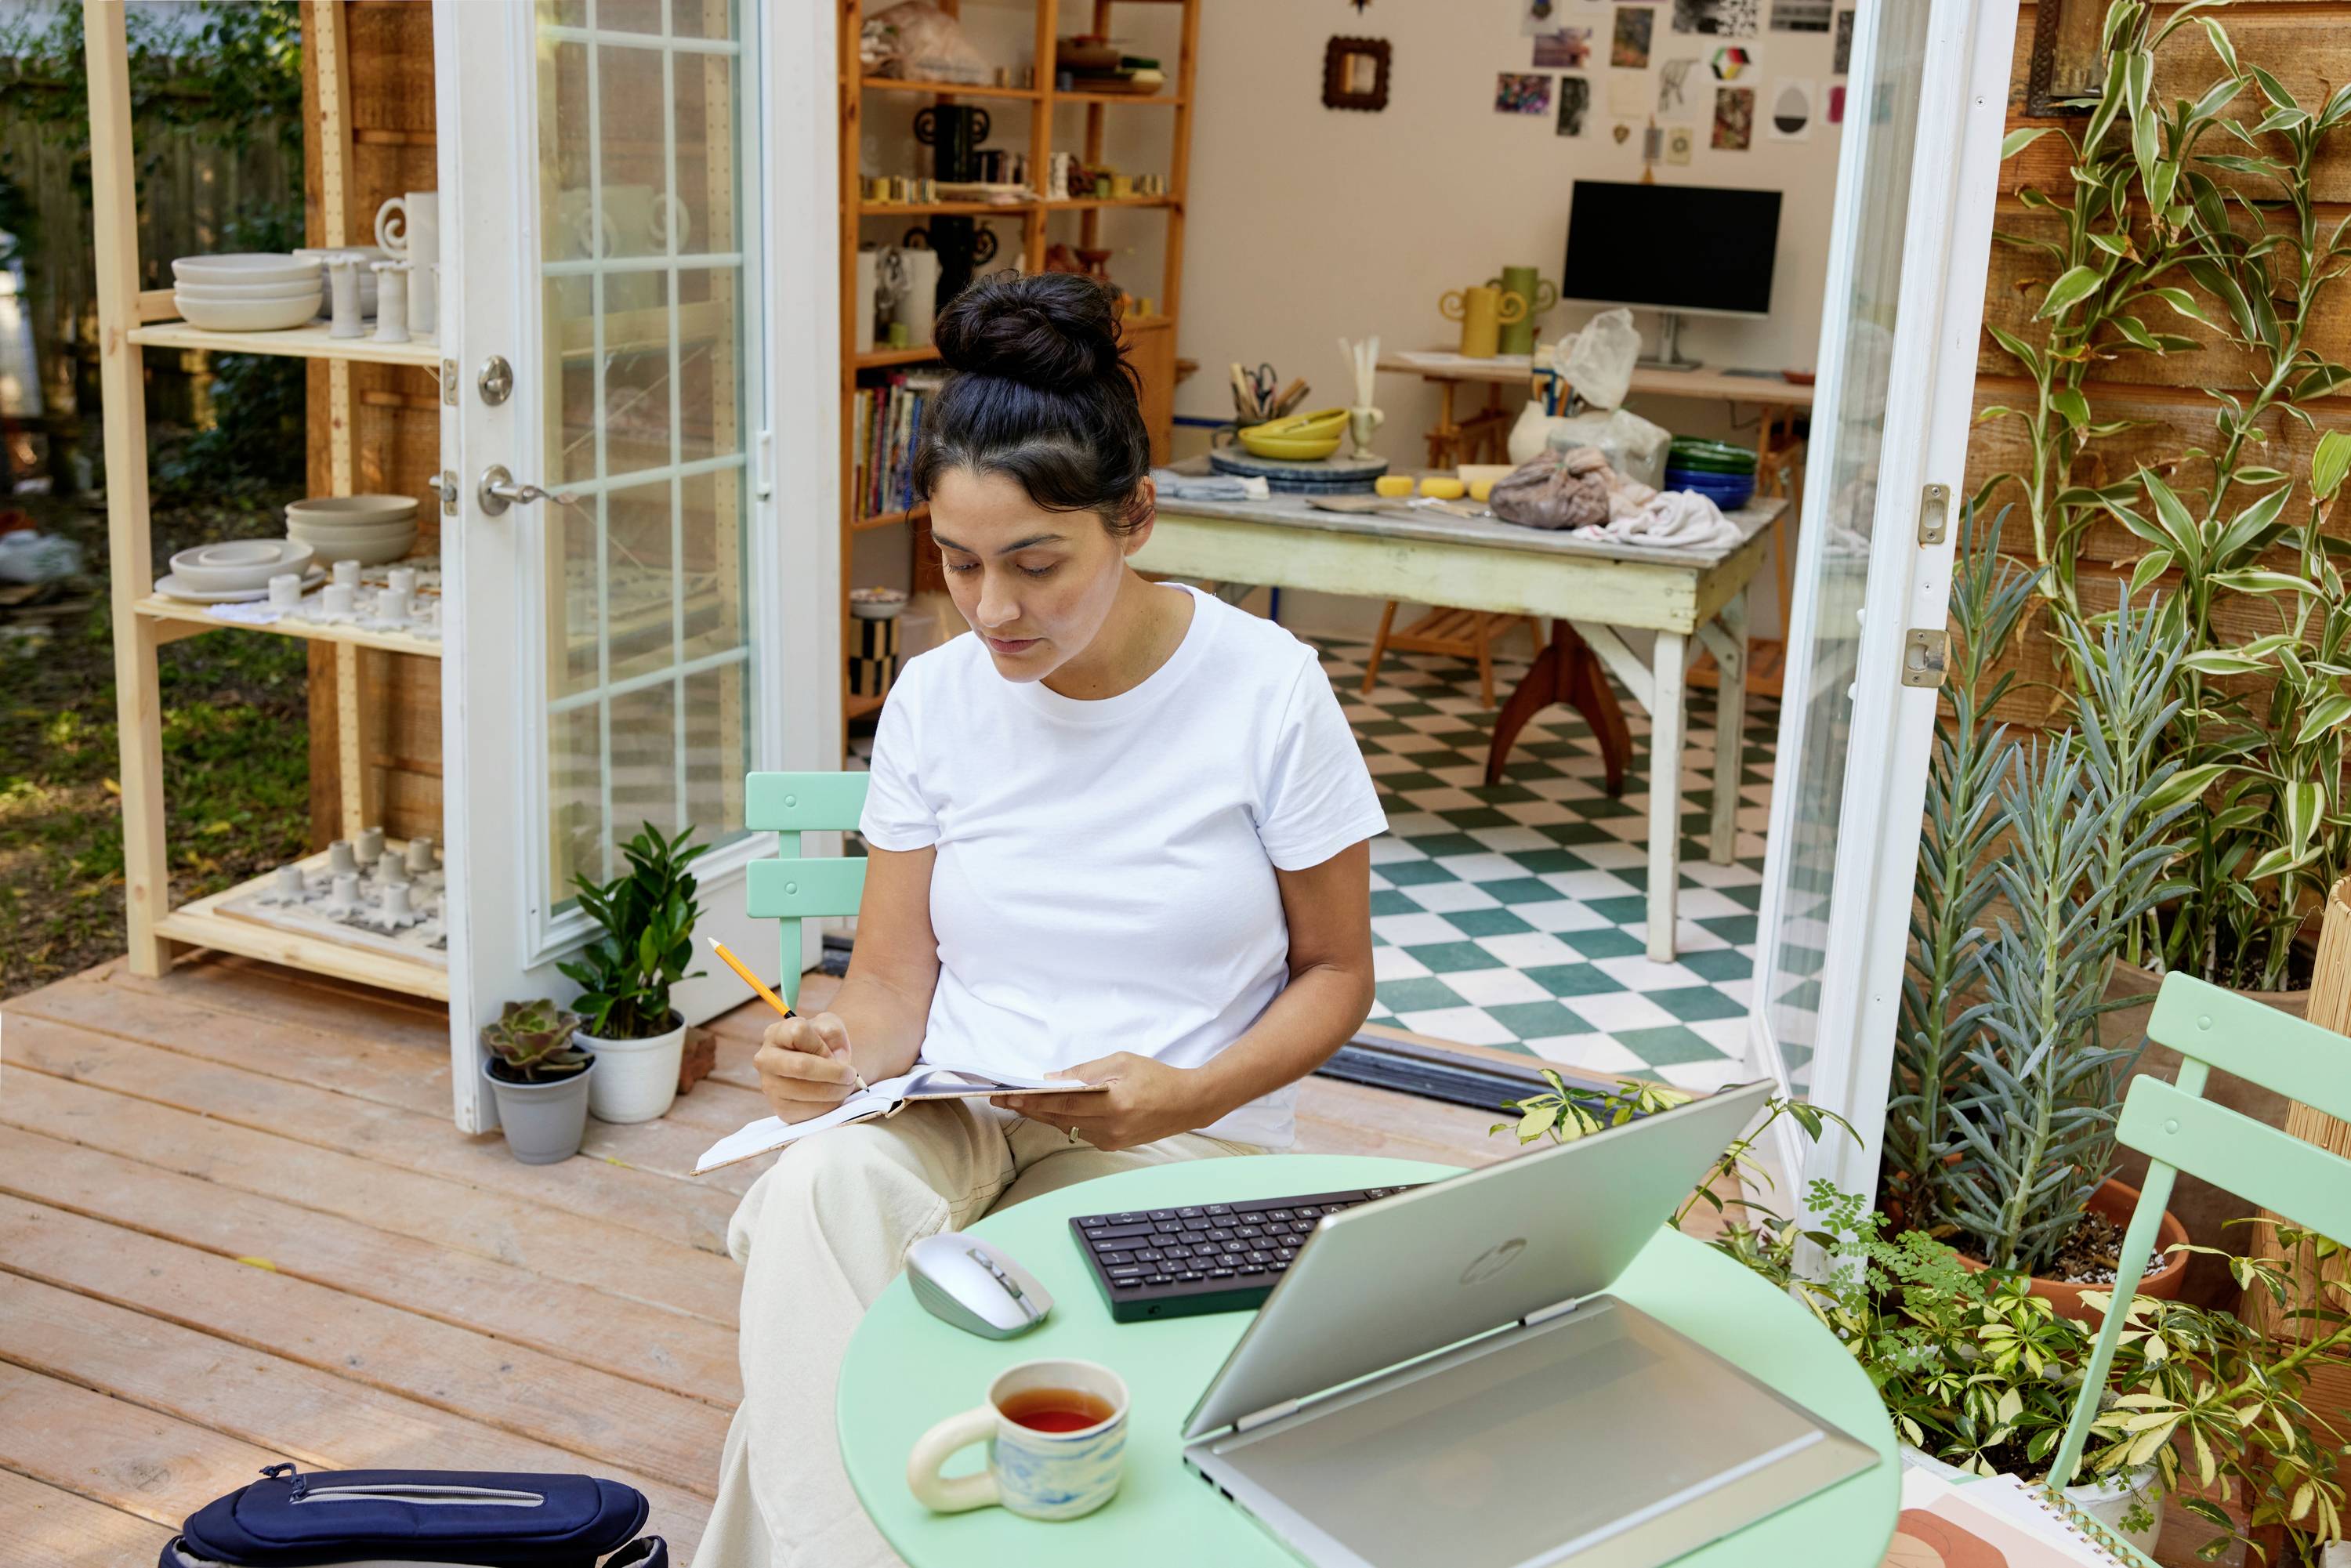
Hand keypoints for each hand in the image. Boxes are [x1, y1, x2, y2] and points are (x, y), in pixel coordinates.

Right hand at [753, 1012, 859, 1122]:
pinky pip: (811, 1110)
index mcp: (776, 1034)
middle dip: (834, 1072)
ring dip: (836, 1090)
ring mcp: (770, 1087)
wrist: (818, 1070)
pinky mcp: (782, 1109)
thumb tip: (833, 1059)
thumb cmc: (822, 1044)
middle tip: (851, 1075)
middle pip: (801, 1066)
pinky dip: (830, 1105)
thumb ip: (833, 1032)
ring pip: (808, 1091)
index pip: (799, 1032)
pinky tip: (833, 1097)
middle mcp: (766, 1060)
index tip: (834, 1052)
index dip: (822, 1044)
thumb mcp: (829, 1026)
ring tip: (845, 1086)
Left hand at [992, 1052, 1222, 1152]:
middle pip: (1058, 1118)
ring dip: (1042, 1115)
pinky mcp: (1112, 1145)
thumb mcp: (1121, 1062)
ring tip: (1017, 1103)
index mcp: (1113, 1104)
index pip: (1063, 1103)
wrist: (1188, 1103)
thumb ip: (1086, 1071)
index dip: (1032, 1100)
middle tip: (1001, 1099)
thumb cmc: (1158, 1077)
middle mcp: (1110, 1128)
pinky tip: (1048, 1110)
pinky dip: (1063, 1120)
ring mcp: (1111, 1140)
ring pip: (1066, 1127)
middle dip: (1027, 1108)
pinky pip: (1080, 1131)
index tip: (1008, 1096)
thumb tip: (1053, 1078)